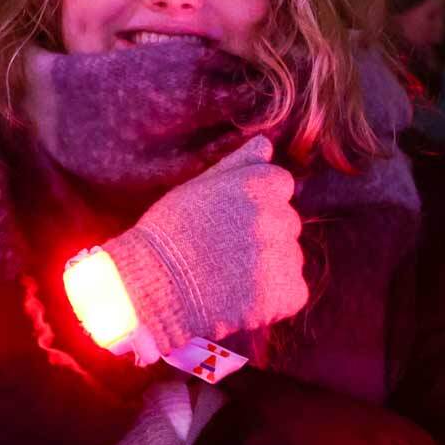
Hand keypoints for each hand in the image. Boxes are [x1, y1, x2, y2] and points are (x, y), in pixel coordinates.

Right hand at [101, 136, 307, 350]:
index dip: (255, 204)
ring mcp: (285, 256)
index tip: (228, 221)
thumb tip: (266, 143)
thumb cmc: (168, 235)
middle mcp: (278, 216)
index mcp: (259, 183)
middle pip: (286, 223)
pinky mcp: (288, 294)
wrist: (151, 289)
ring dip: (269, 268)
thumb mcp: (197, 189)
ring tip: (228, 279)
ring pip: (290, 258)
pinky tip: (240, 301)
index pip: (280, 185)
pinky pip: (293, 293)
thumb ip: (237, 164)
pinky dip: (273, 300)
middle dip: (263, 235)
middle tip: (224, 253)